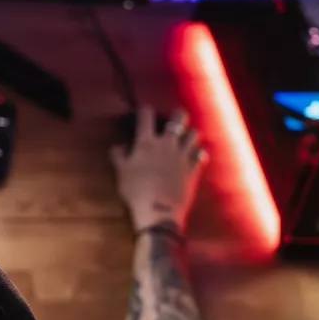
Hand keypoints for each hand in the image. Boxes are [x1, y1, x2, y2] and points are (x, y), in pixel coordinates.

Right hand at [109, 107, 207, 232]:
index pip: (146, 116)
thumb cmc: (136, 190)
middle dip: (178, 115)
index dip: (144, 110)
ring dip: (191, 133)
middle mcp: (166, 144)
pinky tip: (197, 154)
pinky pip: (201, 154)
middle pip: (178, 120)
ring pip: (193, 134)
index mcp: (146, 143)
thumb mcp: (120, 172)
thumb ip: (118, 156)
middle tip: (177, 117)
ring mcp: (182, 155)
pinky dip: (199, 152)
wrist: (159, 210)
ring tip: (187, 136)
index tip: (143, 110)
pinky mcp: (193, 168)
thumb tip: (117, 146)